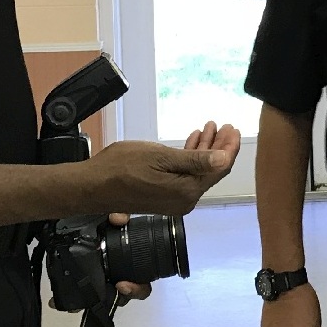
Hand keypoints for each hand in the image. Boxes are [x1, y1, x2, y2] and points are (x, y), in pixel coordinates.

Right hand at [110, 124, 239, 299]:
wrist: (93, 186)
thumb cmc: (122, 167)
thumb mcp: (162, 157)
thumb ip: (195, 160)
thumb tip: (224, 160)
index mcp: (187, 191)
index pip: (219, 168)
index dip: (229, 148)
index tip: (233, 129)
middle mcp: (185, 200)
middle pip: (211, 170)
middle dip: (220, 146)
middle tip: (225, 126)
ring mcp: (174, 200)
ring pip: (198, 171)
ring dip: (205, 149)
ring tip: (209, 128)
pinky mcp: (164, 196)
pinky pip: (185, 175)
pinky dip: (190, 158)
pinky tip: (192, 142)